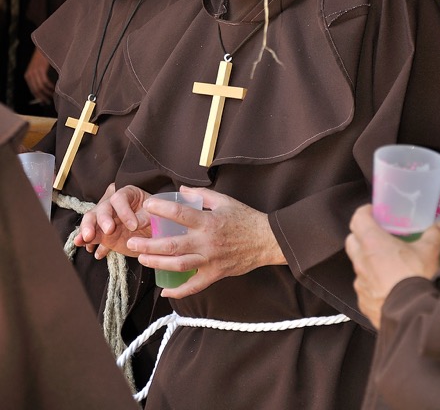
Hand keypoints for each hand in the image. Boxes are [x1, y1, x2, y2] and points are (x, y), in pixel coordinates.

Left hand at [24, 48, 54, 102]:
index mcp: (28, 76)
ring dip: (48, 92)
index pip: (32, 90)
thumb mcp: (38, 68)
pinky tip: (55, 88)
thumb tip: (44, 90)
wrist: (44, 46)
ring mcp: (34, 72)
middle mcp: (29, 75)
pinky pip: (45, 81)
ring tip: (54, 94)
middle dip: (43, 97)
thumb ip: (39, 78)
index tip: (45, 102)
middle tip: (50, 101)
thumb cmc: (44, 58)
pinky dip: (50, 86)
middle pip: (36, 90)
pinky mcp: (40, 69)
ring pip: (41, 87)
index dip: (39, 98)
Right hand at [74, 183, 151, 258]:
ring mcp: (104, 218)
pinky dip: (85, 240)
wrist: (151, 231)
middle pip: (102, 207)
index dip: (124, 211)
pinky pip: (90, 235)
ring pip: (91, 218)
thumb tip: (136, 223)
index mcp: (127, 194)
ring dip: (88, 228)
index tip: (133, 226)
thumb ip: (146, 216)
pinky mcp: (100, 233)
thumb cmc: (155, 216)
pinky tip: (85, 246)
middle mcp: (112, 203)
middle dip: (104, 219)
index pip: (119, 198)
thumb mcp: (155, 214)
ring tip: (87, 238)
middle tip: (109, 230)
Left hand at [127, 186, 286, 297]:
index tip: (147, 205)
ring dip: (157, 264)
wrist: (266, 240)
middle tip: (131, 243)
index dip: (162, 209)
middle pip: (172, 246)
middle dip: (148, 245)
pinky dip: (178, 291)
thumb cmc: (245, 218)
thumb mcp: (225, 201)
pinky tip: (164, 291)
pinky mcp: (215, 274)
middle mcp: (206, 243)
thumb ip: (201, 195)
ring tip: (142, 259)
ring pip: (178, 266)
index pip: (180, 214)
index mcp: (208, 222)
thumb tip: (181, 190)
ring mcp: (210, 261)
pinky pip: (194, 286)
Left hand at [345, 204, 439, 328]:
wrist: (410, 315)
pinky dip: (372, 285)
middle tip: (378, 236)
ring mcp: (359, 282)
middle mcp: (361, 260)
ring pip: (358, 265)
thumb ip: (434, 235)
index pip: (357, 218)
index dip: (364, 213)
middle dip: (361, 236)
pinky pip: (364, 288)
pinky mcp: (362, 301)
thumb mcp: (429, 252)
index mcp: (372, 242)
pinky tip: (386, 288)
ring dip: (367, 262)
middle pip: (352, 240)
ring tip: (385, 265)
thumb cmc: (415, 279)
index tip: (373, 213)